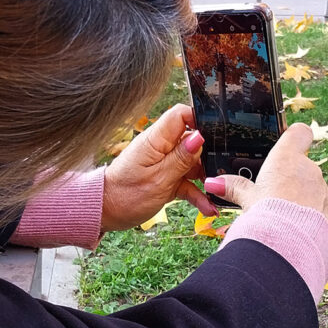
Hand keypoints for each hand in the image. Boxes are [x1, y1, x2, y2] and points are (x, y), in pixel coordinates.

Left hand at [102, 104, 215, 231]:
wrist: (106, 213)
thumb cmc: (125, 195)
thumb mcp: (158, 179)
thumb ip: (181, 159)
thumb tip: (200, 137)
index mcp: (156, 139)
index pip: (181, 115)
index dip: (201, 120)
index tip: (218, 136)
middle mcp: (162, 147)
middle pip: (193, 140)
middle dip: (209, 154)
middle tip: (221, 171)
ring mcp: (165, 163)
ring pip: (194, 163)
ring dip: (206, 178)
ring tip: (217, 193)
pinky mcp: (167, 178)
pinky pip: (188, 181)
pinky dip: (197, 193)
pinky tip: (209, 207)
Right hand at [203, 122, 327, 226]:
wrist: (290, 245)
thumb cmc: (266, 214)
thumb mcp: (246, 199)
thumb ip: (234, 187)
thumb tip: (213, 183)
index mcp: (287, 158)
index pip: (299, 132)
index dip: (293, 137)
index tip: (285, 145)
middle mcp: (309, 169)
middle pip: (302, 164)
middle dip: (289, 176)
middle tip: (272, 191)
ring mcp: (322, 189)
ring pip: (311, 186)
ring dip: (300, 195)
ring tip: (282, 213)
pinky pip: (320, 205)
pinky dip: (310, 212)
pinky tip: (296, 225)